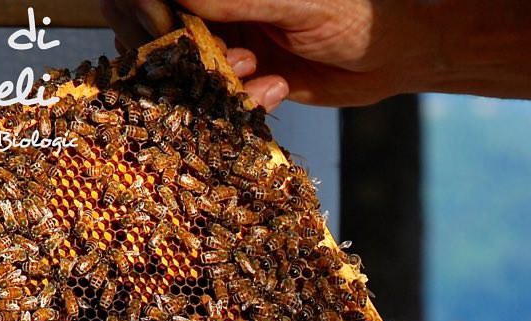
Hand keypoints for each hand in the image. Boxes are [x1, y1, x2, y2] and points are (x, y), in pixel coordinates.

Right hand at [100, 0, 435, 107]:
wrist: (388, 56)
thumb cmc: (349, 13)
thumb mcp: (292, 4)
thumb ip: (235, 0)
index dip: (143, 9)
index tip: (162, 29)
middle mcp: (215, 11)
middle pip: (153, 30)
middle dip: (175, 51)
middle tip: (215, 61)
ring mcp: (228, 47)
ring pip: (187, 72)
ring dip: (214, 79)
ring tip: (255, 71)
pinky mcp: (247, 84)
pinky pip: (222, 101)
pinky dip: (243, 101)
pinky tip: (276, 88)